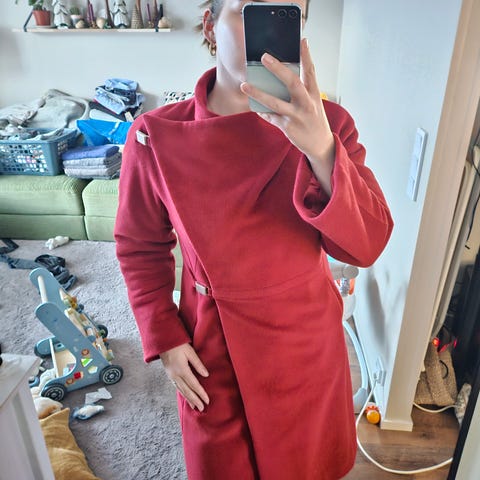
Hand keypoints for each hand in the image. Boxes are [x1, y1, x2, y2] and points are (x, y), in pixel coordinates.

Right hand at [160, 343, 209, 410]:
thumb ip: (198, 364)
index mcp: (182, 369)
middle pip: (187, 390)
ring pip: (181, 390)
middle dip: (195, 400)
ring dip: (189, 399)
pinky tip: (186, 397)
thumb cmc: (178, 344)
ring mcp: (171, 376)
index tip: (207, 400)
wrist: (163, 342)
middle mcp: (176, 375)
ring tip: (195, 407)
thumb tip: (206, 375)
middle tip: (202, 408)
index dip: (201, 393)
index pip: (194, 384)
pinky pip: (177, 387)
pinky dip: (183, 394)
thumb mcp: (190, 351)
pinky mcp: (169, 375)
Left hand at [240, 38, 334, 195]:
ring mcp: (297, 116)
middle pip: (292, 82)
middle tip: (264, 57)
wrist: (320, 144)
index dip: (306, 55)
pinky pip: (271, 117)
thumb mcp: (313, 102)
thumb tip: (284, 74)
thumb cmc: (313, 118)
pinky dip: (261, 111)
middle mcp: (307, 103)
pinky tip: (253, 106)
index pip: (311, 71)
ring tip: (244, 85)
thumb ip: (303, 88)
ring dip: (258, 93)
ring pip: (276, 103)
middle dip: (278, 69)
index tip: (302, 40)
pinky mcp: (288, 127)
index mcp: (314, 94)